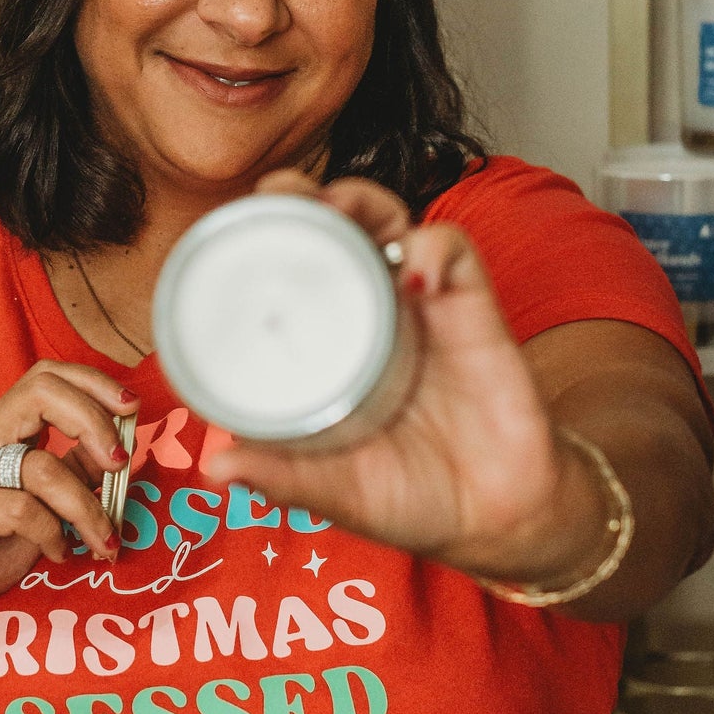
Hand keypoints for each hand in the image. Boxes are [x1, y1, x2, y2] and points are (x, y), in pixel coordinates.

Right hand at [0, 362, 134, 644]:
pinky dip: (53, 534)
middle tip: (121, 462)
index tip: (131, 408)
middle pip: (42, 393)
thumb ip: (73, 474)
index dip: (93, 383)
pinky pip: (23, 510)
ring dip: (87, 507)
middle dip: (94, 422)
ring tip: (102, 539)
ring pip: (43, 466)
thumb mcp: (42, 506)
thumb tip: (119, 450)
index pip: (46, 377)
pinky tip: (58, 553)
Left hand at [203, 172, 609, 588]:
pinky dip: (429, 250)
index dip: (258, 239)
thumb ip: (285, 478)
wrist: (497, 517)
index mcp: (329, 346)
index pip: (288, 272)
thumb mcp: (336, 490)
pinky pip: (452, 253)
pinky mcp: (473, 309)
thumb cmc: (412, 496)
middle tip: (277, 197)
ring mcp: (421, 306)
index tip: (227, 229)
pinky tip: (411, 279)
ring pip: (390, 220)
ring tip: (332, 212)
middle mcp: (370, 313)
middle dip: (302, 196)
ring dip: (359, 201)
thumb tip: (216, 468)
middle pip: (333, 228)